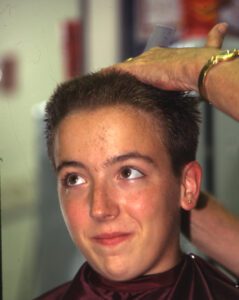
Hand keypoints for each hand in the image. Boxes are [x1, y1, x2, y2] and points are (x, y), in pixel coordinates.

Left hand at [104, 23, 227, 91]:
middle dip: (125, 70)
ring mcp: (143, 63)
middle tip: (114, 77)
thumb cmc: (201, 64)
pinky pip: (117, 72)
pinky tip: (99, 78)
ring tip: (103, 79)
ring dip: (114, 73)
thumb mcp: (205, 50)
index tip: (135, 71)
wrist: (196, 68)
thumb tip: (223, 25)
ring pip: (123, 68)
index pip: (146, 60)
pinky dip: (108, 74)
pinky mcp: (137, 70)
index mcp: (162, 54)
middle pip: (133, 64)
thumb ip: (213, 38)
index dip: (140, 66)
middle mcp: (150, 56)